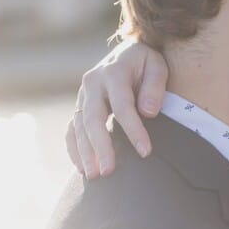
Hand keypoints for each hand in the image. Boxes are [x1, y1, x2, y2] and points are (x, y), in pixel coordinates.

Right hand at [65, 40, 168, 176]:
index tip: (145, 152)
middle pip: (93, 118)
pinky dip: (74, 149)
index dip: (133, 129)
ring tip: (93, 176)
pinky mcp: (79, 106)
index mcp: (113, 71)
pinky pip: (71, 129)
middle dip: (100, 146)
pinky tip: (81, 168)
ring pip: (78, 126)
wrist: (125, 52)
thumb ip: (155, 85)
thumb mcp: (157, 65)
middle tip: (108, 171)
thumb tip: (148, 112)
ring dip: (85, 152)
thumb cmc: (145, 63)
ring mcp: (82, 95)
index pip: (122, 105)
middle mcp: (92, 83)